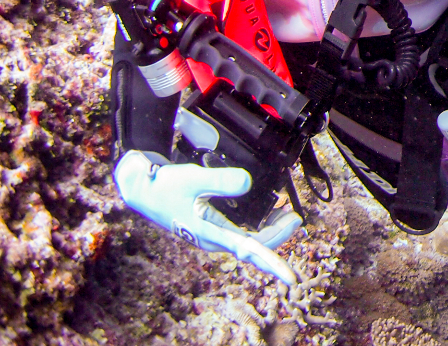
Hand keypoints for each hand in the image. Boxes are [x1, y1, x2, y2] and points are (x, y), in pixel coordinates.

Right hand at [114, 150, 300, 284]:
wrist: (142, 188)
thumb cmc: (164, 186)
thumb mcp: (192, 179)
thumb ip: (220, 181)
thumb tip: (249, 183)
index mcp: (211, 235)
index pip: (249, 252)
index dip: (272, 263)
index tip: (290, 277)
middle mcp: (214, 239)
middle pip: (255, 247)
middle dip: (278, 235)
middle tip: (295, 217)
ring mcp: (213, 234)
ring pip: (250, 239)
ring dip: (271, 230)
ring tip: (288, 214)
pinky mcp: (212, 226)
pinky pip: (242, 231)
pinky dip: (258, 222)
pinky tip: (268, 210)